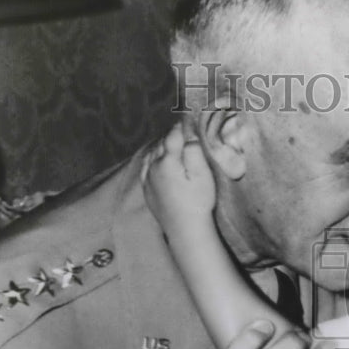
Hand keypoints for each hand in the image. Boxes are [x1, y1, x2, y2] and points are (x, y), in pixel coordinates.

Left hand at [142, 121, 215, 236]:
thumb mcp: (202, 174)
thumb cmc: (198, 202)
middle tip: (183, 129)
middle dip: (172, 135)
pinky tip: (156, 159)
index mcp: (168, 160)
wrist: (186, 231)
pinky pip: (145, 167)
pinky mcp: (147, 190)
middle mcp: (154, 166)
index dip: (183, 125)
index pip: (174, 134)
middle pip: (162, 142)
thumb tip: (188, 132)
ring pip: (152, 153)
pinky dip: (151, 159)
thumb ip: (194, 150)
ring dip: (162, 146)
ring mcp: (148, 178)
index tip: (190, 118)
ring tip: (172, 142)